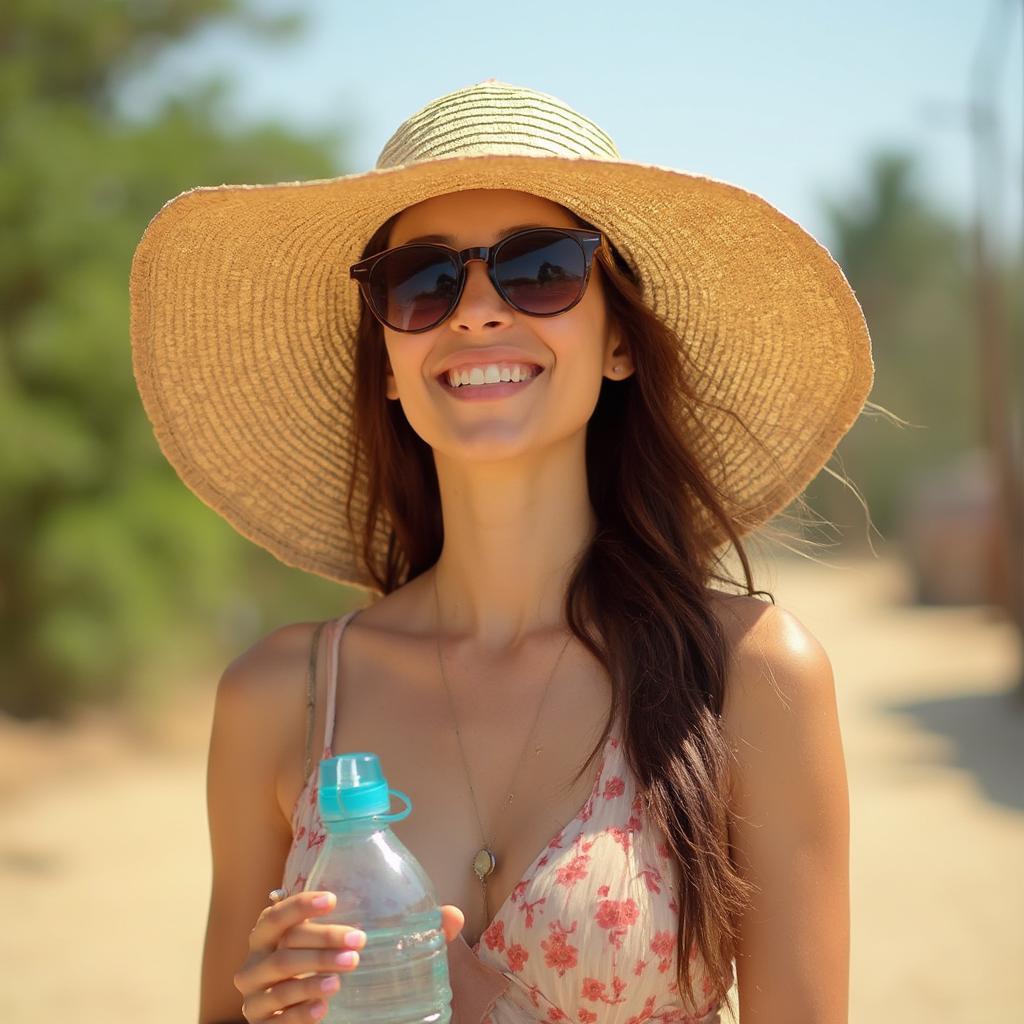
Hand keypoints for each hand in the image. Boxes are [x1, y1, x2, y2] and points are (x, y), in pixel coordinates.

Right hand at [234, 891, 464, 1021]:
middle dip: (320, 941)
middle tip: (358, 943)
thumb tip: (452, 915)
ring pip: (278, 980)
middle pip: (283, 946)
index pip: (278, 913)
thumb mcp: (361, 947)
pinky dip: (298, 1012)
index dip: (300, 904)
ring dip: (311, 977)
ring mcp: (257, 996)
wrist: (320, 1016)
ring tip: (343, 978)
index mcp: (275, 933)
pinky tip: (322, 1010)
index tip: (333, 899)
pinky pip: (274, 1018)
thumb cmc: (333, 968)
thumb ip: (406, 930)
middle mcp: (258, 961)